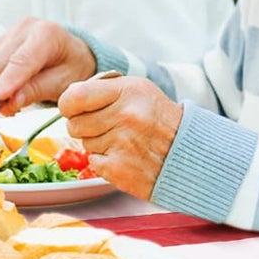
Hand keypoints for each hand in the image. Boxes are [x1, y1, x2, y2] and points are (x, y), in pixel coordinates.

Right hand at [0, 18, 96, 112]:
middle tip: (9, 111)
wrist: (73, 53)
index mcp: (47, 33)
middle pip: (0, 63)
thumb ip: (38, 90)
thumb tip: (11, 101)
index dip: (5, 82)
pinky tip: (13, 86)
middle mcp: (26, 27)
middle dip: (0, 90)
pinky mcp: (2, 39)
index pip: (20, 61)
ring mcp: (11, 31)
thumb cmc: (73, 67)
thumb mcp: (64, 82)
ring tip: (15, 99)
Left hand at [58, 74, 181, 200]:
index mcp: (128, 91)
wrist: (190, 155)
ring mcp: (123, 143)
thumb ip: (102, 89)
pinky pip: (93, 161)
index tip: (74, 109)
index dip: (68, 105)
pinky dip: (104, 161)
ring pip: (84, 144)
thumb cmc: (158, 119)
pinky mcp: (120, 168)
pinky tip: (125, 156)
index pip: (74, 97)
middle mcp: (126, 116)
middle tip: (109, 127)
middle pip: (74, 124)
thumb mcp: (137, 91)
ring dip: (98, 144)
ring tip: (123, 141)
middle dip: (85, 127)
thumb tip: (68, 97)